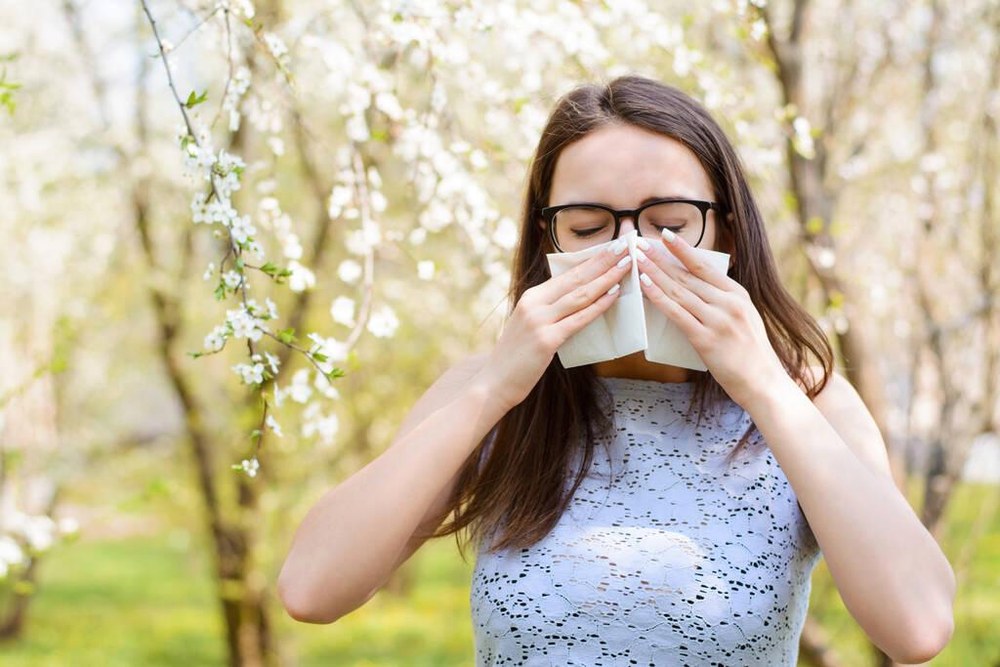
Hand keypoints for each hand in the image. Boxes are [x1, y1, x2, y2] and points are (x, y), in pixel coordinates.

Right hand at [476, 239, 633, 410]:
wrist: (494, 381)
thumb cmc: (516, 357)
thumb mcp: (529, 324)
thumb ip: (549, 310)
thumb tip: (578, 299)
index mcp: (531, 297)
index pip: (567, 274)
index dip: (591, 259)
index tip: (611, 247)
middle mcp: (534, 304)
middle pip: (576, 278)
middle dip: (602, 260)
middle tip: (624, 246)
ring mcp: (539, 321)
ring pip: (579, 295)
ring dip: (605, 279)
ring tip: (625, 266)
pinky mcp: (546, 340)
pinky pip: (578, 320)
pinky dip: (598, 306)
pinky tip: (613, 296)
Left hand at [634, 230, 787, 408]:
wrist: (763, 382)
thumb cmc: (751, 352)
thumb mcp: (745, 316)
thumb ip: (724, 300)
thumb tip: (697, 285)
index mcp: (737, 294)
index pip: (704, 266)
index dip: (682, 249)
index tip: (664, 235)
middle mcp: (728, 303)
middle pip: (686, 276)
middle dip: (660, 258)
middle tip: (640, 243)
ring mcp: (717, 320)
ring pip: (679, 291)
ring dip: (654, 273)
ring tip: (637, 259)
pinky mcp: (706, 340)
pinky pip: (677, 313)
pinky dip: (659, 297)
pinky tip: (645, 286)